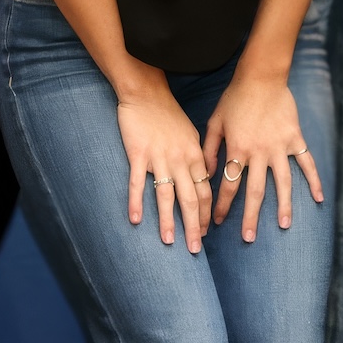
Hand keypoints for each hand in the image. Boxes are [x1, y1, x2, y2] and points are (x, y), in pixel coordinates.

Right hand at [116, 74, 210, 251]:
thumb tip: (205, 179)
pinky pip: (138, 182)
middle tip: (195, 249)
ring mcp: (159, 158)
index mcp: (195, 155)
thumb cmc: (169, 114)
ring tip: (169, 242)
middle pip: (190, 198)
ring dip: (168, 221)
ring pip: (166, 195)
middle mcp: (180, 159)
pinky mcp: (138, 154)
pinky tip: (135, 219)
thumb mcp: (191, 134)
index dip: (207, 213)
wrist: (147, 92)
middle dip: (194, 226)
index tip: (206, 232)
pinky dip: (136, 201)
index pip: (206, 190)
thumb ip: (198, 158)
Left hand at [205, 69, 324, 241]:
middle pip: (254, 191)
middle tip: (249, 238)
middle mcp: (259, 152)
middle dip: (250, 216)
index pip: (228, 185)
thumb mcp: (215, 122)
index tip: (217, 222)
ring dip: (283, 205)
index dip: (222, 205)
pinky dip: (313, 180)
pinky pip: (306, 162)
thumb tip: (207, 175)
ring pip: (282, 182)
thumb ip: (209, 149)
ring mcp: (279, 146)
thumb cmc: (235, 98)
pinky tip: (318, 198)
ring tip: (284, 225)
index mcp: (237, 149)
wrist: (262, 76)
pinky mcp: (294, 138)